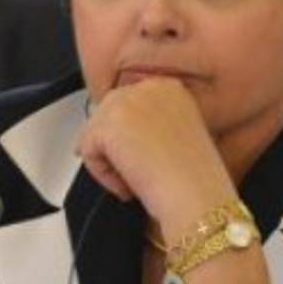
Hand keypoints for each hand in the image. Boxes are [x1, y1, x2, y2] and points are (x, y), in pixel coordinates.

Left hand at [77, 78, 235, 239]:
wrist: (196, 196)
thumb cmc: (194, 179)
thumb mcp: (177, 135)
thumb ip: (150, 123)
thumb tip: (119, 132)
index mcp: (169, 87)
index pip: (127, 104)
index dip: (127, 137)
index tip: (140, 157)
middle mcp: (148, 87)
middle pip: (107, 115)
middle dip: (114, 148)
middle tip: (136, 174)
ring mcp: (126, 102)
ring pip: (95, 132)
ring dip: (109, 162)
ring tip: (135, 181)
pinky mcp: (108, 124)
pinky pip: (87, 150)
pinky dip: (103, 175)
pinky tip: (128, 185)